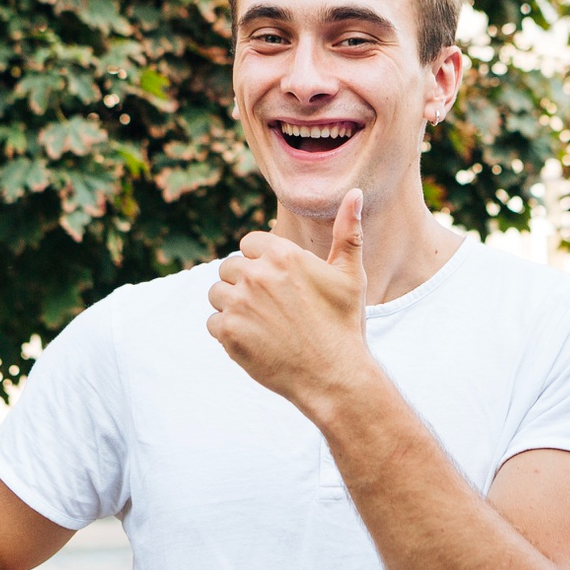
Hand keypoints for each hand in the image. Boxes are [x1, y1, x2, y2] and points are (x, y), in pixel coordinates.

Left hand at [207, 190, 369, 413]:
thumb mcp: (351, 275)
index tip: (280, 285)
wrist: (334, 375)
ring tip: (264, 325)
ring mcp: (239, 304)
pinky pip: (213, 322)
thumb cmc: (344, 324)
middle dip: (246, 285)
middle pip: (230, 268)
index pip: (249, 244)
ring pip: (217, 294)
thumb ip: (348, 232)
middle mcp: (257, 274)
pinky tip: (256, 341)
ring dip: (233, 307)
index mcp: (283, 255)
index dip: (263, 263)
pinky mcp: (227, 332)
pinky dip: (229, 332)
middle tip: (274, 309)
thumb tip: (355, 193)